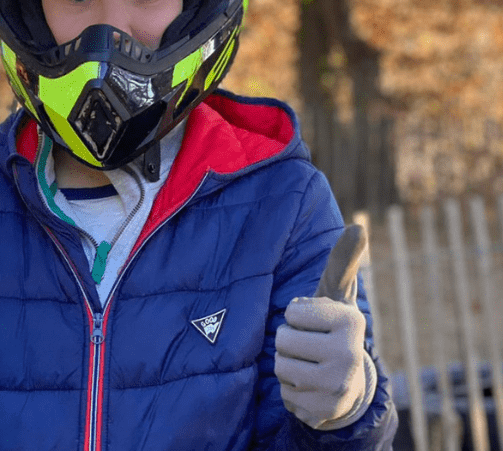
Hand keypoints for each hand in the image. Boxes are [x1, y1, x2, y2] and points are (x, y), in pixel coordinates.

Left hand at [274, 225, 376, 429]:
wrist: (349, 383)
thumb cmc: (333, 328)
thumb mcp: (337, 294)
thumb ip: (343, 261)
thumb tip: (357, 226)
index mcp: (351, 322)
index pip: (292, 312)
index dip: (298, 316)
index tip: (316, 322)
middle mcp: (349, 356)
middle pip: (282, 340)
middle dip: (289, 341)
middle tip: (310, 346)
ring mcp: (338, 388)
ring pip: (279, 367)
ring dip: (287, 365)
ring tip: (309, 364)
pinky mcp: (323, 412)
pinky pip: (284, 395)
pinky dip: (291, 390)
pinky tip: (309, 387)